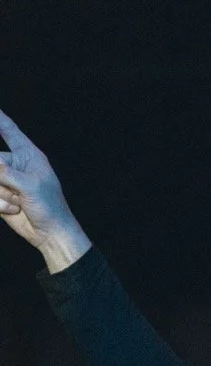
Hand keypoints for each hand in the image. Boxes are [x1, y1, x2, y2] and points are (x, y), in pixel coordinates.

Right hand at [0, 109, 90, 270]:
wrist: (50, 234)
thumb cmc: (50, 207)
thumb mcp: (30, 186)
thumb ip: (6, 172)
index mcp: (28, 155)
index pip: (9, 131)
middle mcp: (15, 165)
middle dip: (3, 179)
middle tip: (17, 191)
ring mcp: (7, 181)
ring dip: (3, 195)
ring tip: (20, 202)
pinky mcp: (1, 197)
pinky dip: (1, 205)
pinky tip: (16, 209)